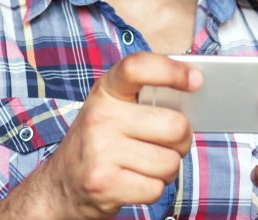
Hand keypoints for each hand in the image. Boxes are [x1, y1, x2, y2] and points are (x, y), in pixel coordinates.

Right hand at [20, 53, 200, 219]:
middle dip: (181, 141)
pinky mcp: (104, 184)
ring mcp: (100, 151)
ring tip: (146, 164)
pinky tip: (135, 181)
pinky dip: (153, 189)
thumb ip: (147, 97)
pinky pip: (156, 188)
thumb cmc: (101, 142)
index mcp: (107, 91)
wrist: (60, 186)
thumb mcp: (114, 109)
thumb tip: (197, 90)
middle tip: (168, 143)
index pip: (138, 67)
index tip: (196, 81)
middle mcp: (100, 117)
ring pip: (170, 162)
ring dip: (166, 169)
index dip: (172, 70)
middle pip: (175, 126)